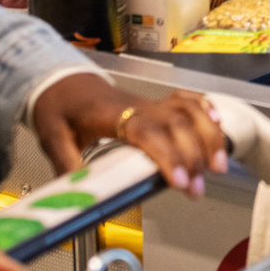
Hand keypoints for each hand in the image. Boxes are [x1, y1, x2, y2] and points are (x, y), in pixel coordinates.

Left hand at [29, 75, 228, 195]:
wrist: (61, 79)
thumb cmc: (58, 105)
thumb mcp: (51, 135)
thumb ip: (65, 163)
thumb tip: (78, 191)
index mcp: (113, 114)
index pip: (148, 132)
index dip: (168, 156)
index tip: (179, 181)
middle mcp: (138, 106)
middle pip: (178, 124)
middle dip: (195, 157)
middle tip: (197, 188)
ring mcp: (150, 102)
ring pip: (190, 111)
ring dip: (209, 136)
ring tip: (218, 165)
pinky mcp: (155, 103)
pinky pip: (188, 101)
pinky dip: (208, 112)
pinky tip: (218, 127)